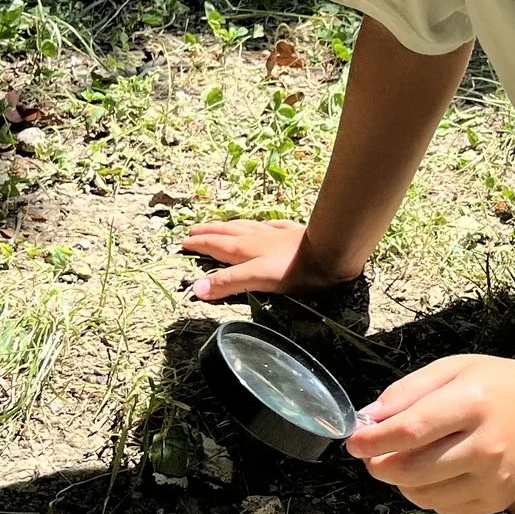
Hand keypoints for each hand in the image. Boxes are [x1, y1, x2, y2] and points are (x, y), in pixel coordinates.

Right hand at [179, 220, 353, 301]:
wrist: (330, 251)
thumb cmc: (293, 268)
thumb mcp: (256, 278)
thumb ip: (228, 283)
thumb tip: (196, 288)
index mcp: (245, 250)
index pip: (216, 246)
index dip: (200, 245)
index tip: (184, 242)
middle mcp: (256, 239)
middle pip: (227, 233)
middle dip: (209, 232)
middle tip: (194, 230)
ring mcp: (275, 234)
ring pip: (246, 227)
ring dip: (230, 227)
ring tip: (221, 225)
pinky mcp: (293, 233)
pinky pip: (271, 226)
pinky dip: (260, 225)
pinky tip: (263, 224)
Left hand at [347, 354, 514, 513]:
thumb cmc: (495, 385)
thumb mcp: (452, 369)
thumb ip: (407, 391)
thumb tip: (368, 418)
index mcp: (472, 403)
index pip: (410, 431)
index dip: (373, 440)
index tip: (353, 441)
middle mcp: (486, 445)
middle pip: (412, 470)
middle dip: (379, 465)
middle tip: (372, 456)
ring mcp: (494, 478)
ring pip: (423, 495)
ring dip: (401, 481)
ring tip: (405, 461)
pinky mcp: (497, 500)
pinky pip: (443, 508)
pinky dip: (427, 493)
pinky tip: (433, 473)